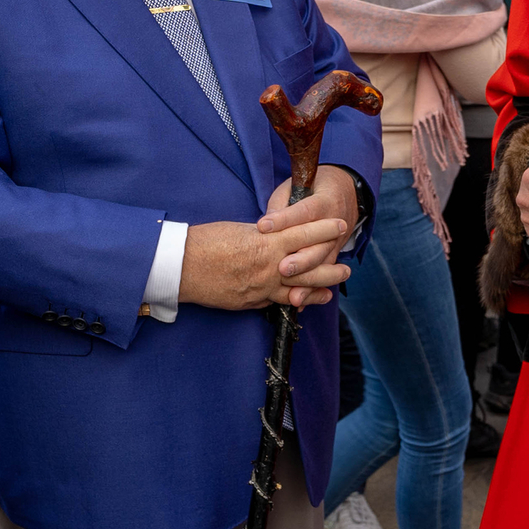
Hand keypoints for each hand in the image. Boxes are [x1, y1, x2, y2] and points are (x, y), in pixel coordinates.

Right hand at [181, 167, 355, 310]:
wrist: (182, 266)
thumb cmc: (206, 241)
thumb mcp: (240, 230)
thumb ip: (263, 236)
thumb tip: (275, 238)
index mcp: (268, 243)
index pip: (305, 234)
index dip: (325, 230)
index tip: (340, 225)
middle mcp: (270, 267)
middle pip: (311, 268)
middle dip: (331, 268)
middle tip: (346, 268)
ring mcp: (262, 288)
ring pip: (299, 291)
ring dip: (318, 290)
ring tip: (332, 290)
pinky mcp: (251, 302)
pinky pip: (277, 303)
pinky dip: (292, 302)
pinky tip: (301, 302)